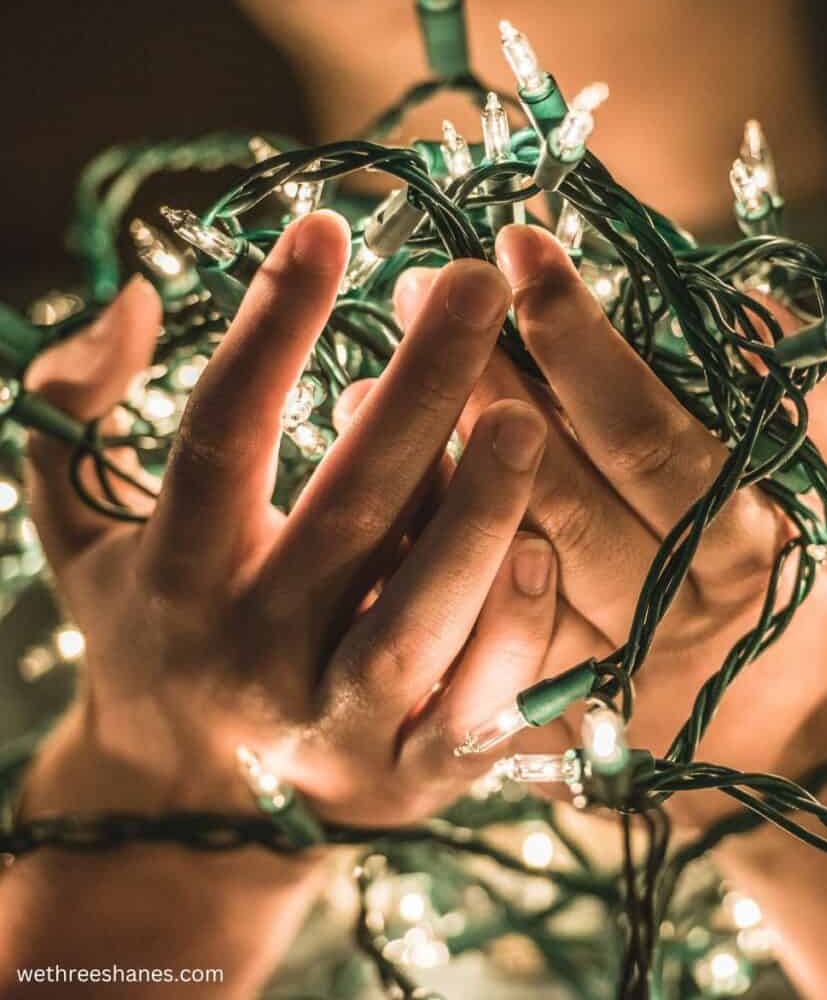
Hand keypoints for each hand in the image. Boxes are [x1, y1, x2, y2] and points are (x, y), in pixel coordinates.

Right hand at [19, 211, 557, 827]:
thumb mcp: (84, 531)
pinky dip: (517, 634)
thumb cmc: (156, 631)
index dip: (271, 328)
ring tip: (525, 413)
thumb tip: (133, 296)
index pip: (220, 435)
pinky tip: (549, 548)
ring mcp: (334, 724)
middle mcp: (251, 653)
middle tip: (476, 286)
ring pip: (417, 617)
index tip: (328, 226)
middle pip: (346, 512)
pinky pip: (475, 706)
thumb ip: (74, 414)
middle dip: (417, 392)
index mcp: (176, 578)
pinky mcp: (410, 777)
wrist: (189, 804)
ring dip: (480, 514)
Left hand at [395, 224, 826, 825]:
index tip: (519, 247)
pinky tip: (380, 489)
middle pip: (559, 495)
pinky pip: (473, 628)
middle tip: (418, 290)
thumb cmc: (821, 590)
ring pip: (503, 564)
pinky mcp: (547, 704)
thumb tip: (754, 315)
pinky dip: (426, 557)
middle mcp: (665, 612)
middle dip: (483, 386)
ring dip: (434, 472)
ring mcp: (598, 665)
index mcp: (742, 548)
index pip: (648, 435)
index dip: (581, 343)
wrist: (780, 737)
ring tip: (369, 378)